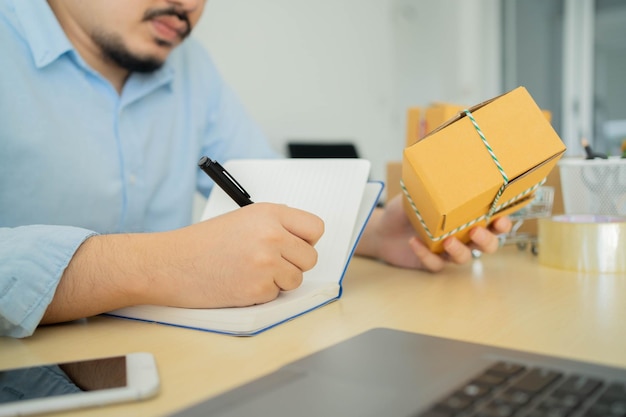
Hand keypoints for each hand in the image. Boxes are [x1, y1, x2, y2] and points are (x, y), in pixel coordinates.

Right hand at [43, 203, 323, 323]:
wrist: (170, 263)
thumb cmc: (203, 242)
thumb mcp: (243, 219)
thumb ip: (276, 225)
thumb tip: (305, 240)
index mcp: (270, 213)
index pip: (316, 227)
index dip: (307, 239)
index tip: (297, 244)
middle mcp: (272, 236)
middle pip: (311, 257)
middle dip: (294, 263)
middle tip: (270, 263)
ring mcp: (266, 264)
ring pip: (296, 279)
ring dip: (279, 280)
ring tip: (251, 272)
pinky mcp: (257, 290)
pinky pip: (277, 295)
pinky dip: (261, 294)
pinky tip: (240, 283)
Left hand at [356, 194, 511, 272]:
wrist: (384, 229)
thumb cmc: (408, 209)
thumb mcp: (418, 192)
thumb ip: (431, 182)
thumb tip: (434, 156)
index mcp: (468, 217)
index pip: (494, 223)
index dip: (503, 224)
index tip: (501, 219)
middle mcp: (463, 236)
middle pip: (488, 245)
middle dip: (487, 240)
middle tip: (476, 230)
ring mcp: (448, 251)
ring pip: (465, 258)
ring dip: (460, 251)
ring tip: (448, 240)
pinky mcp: (432, 263)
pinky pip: (436, 264)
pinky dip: (426, 256)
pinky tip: (415, 243)